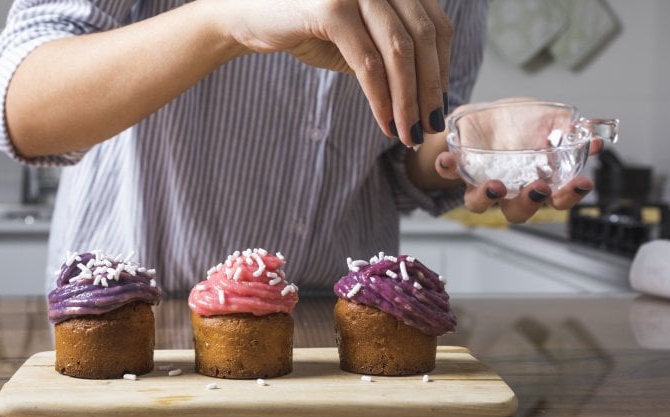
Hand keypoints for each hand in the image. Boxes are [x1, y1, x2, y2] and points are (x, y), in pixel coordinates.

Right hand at [224, 0, 452, 146]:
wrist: (246, 15)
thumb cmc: (303, 25)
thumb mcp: (357, 35)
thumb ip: (390, 49)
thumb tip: (428, 91)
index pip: (435, 24)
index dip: (442, 68)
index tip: (438, 104)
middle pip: (423, 38)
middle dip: (429, 89)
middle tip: (428, 127)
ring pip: (398, 52)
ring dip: (408, 100)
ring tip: (408, 132)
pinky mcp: (331, 8)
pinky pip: (367, 63)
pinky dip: (381, 98)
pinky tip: (385, 122)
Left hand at [433, 99, 604, 223]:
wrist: (484, 116)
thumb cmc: (519, 124)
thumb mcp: (547, 120)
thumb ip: (567, 130)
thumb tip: (595, 140)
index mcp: (534, 181)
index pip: (556, 199)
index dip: (569, 195)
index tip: (582, 182)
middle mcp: (507, 190)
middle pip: (519, 211)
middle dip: (530, 202)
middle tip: (539, 188)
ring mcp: (480, 182)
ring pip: (480, 203)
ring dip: (487, 196)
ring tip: (496, 185)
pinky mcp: (457, 168)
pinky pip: (447, 174)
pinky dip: (447, 167)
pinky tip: (448, 158)